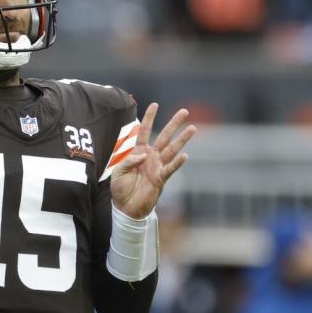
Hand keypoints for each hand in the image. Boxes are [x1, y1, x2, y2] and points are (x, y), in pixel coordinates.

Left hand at [110, 103, 195, 218]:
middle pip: (164, 136)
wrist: (126, 207)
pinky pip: (170, 169)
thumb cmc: (120, 189)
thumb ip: (129, 161)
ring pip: (172, 149)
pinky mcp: (161, 179)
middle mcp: (150, 157)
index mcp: (138, 152)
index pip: (144, 131)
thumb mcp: (118, 172)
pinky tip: (185, 155)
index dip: (149, 118)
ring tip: (193, 128)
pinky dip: (177, 163)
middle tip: (185, 111)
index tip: (155, 104)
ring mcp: (157, 167)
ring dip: (182, 139)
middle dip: (174, 124)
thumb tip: (143, 155)